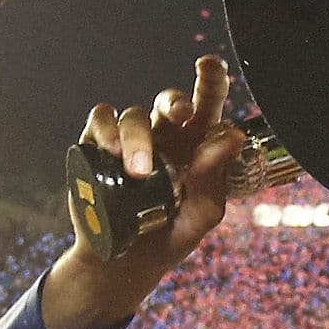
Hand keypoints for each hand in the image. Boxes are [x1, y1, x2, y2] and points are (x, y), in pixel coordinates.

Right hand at [40, 57, 253, 328]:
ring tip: (139, 172)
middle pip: (169, 101)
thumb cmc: (171, 235)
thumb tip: (231, 136)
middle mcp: (165, 136)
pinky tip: (111, 152)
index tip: (210, 65)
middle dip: (174, 101)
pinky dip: (106, 130)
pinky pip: (100, 120)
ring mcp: (130, 140)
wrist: (126, 263)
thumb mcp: (202, 214)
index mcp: (197, 146)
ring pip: (134, 115)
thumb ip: (215, 177)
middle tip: (181, 114)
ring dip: (138, 138)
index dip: (211, 81)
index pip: (208, 105)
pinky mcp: (97, 148)